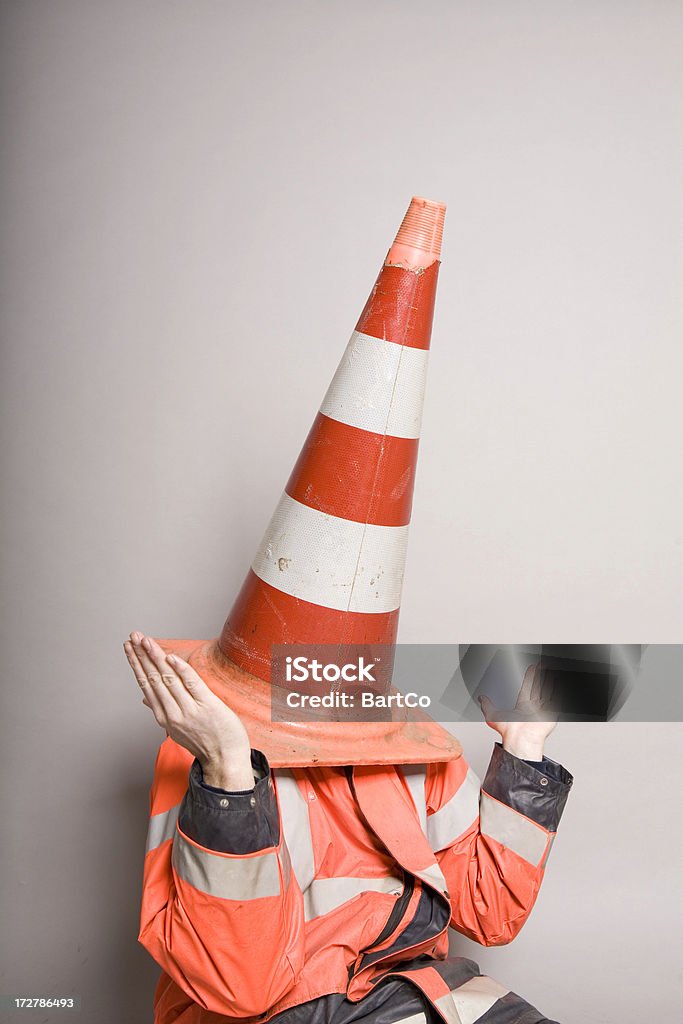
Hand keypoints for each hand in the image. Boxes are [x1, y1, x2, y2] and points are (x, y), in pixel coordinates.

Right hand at [124, 632, 254, 789]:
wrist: (225, 761)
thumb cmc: (205, 744)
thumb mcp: (177, 730)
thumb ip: (161, 711)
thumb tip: (145, 699)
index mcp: (165, 717)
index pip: (146, 685)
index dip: (137, 665)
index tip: (129, 649)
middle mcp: (173, 713)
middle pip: (153, 679)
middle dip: (141, 656)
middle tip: (132, 638)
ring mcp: (190, 709)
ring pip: (168, 679)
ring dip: (155, 657)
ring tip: (145, 641)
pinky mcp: (208, 705)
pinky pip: (192, 684)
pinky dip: (181, 670)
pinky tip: (171, 657)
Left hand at [479, 663, 557, 760]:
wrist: (521, 739)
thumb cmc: (508, 732)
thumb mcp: (492, 715)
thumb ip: (487, 705)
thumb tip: (482, 698)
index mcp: (522, 707)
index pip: (527, 688)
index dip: (530, 678)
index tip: (532, 669)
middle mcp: (533, 708)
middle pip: (538, 688)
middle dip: (540, 676)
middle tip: (542, 665)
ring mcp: (543, 710)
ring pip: (547, 691)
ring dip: (549, 680)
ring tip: (551, 669)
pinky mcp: (552, 714)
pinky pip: (556, 699)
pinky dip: (558, 690)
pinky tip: (558, 682)